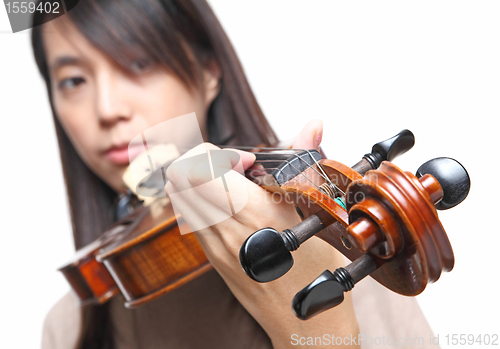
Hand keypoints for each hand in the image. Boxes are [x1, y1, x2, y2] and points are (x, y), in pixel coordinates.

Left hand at [166, 119, 358, 348]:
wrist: (305, 326)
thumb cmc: (315, 273)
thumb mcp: (313, 214)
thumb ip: (304, 161)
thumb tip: (312, 123)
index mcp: (249, 214)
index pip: (194, 168)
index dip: (214, 153)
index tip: (247, 161)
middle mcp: (221, 230)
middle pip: (178, 178)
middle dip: (204, 160)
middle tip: (237, 168)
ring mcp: (212, 246)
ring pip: (180, 196)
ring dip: (201, 179)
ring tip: (237, 185)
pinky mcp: (211, 258)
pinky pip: (192, 216)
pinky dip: (205, 199)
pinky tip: (237, 206)